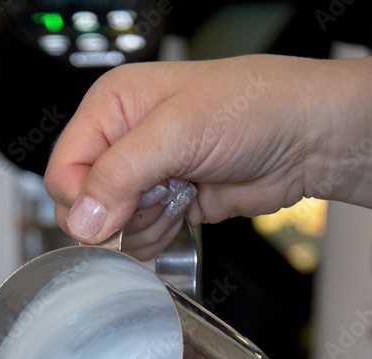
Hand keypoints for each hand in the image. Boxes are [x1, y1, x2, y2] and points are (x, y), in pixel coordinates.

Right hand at [44, 54, 330, 259]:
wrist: (306, 138)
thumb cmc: (254, 108)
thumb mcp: (178, 132)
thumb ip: (121, 174)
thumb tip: (82, 218)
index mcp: (111, 106)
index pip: (64, 169)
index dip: (84, 197)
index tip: (121, 205)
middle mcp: (123, 141)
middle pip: (85, 204)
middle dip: (120, 211)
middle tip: (158, 194)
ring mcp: (146, 177)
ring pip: (113, 227)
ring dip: (145, 224)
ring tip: (180, 193)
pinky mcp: (168, 205)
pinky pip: (141, 239)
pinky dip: (161, 235)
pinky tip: (187, 209)